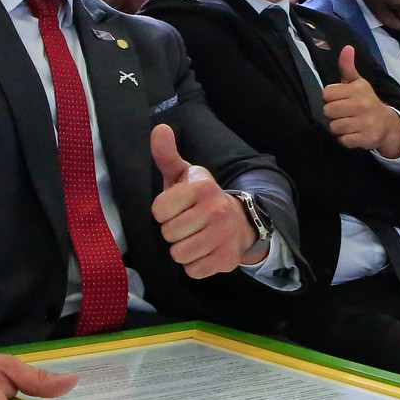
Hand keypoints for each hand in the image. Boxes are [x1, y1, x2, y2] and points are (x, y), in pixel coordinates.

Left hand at [149, 124, 263, 274]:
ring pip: (179, 254)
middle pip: (168, 233)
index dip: (163, 212)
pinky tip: (205, 252)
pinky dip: (195, 265)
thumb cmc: (201, 199)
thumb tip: (159, 129)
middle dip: (173, 232)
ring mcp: (224, 235)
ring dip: (183, 250)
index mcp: (202, 187)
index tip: (176, 209)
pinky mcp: (227, 259)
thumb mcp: (185, 175)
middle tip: (187, 225)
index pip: (159, 210)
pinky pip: (193, 270)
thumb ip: (166, 155)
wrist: (240, 222)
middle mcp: (216, 209)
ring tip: (195, 238)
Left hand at [322, 46, 399, 156]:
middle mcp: (361, 105)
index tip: (339, 99)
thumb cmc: (366, 101)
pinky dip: (345, 139)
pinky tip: (353, 134)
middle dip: (332, 114)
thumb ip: (348, 67)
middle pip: (328, 111)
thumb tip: (347, 47)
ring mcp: (364, 123)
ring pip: (334, 127)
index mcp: (357, 90)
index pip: (326, 93)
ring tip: (348, 124)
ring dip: (338, 128)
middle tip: (343, 113)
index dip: (330, 98)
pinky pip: (343, 140)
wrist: (387, 124)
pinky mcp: (365, 138)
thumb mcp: (358, 83)